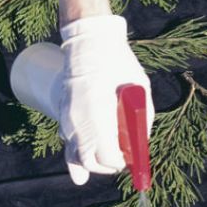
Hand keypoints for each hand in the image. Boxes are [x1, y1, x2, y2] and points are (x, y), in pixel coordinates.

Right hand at [58, 14, 154, 185]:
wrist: (90, 41)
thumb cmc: (118, 64)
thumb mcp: (139, 90)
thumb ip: (143, 120)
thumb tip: (141, 142)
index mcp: (100, 118)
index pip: (108, 157)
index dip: (122, 161)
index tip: (131, 158)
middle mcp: (79, 122)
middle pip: (90, 162)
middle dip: (107, 165)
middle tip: (120, 160)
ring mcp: (67, 118)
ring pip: (74, 155)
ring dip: (90, 161)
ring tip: (105, 160)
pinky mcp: (62, 112)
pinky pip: (68, 139)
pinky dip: (77, 149)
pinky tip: (85, 150)